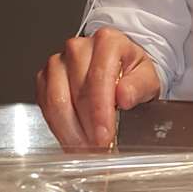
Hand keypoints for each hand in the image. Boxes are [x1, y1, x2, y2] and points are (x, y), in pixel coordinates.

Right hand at [36, 27, 160, 148]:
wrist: (118, 67)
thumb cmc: (132, 72)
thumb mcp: (147, 79)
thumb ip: (139, 87)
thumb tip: (125, 96)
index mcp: (107, 41)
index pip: (99, 78)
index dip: (100, 112)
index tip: (105, 136)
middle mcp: (78, 48)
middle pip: (77, 93)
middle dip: (87, 128)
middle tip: (98, 149)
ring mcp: (58, 62)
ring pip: (56, 101)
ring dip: (71, 131)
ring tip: (86, 150)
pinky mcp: (45, 79)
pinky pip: (46, 107)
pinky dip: (59, 128)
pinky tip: (73, 140)